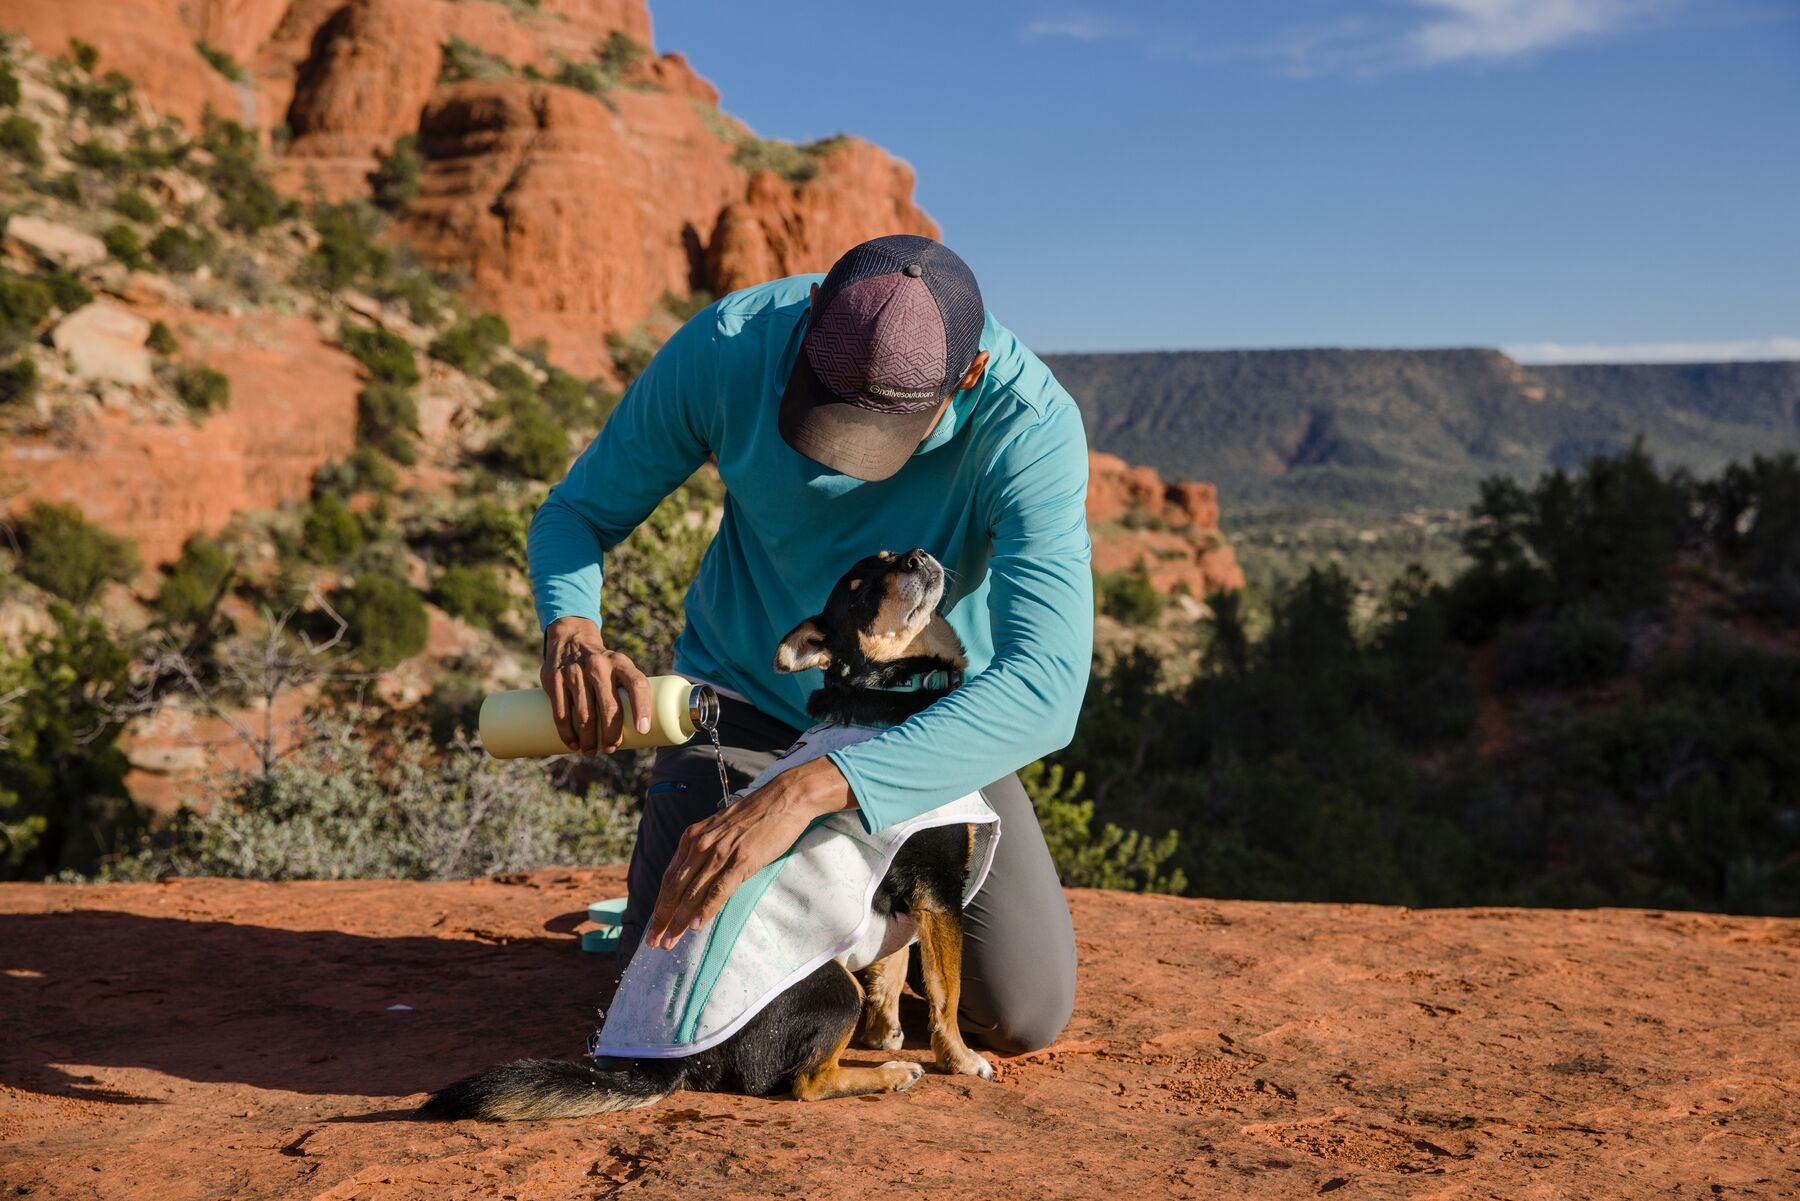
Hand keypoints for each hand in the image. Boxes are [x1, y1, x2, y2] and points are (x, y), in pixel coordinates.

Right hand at [540, 616, 651, 754]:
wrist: (571, 639)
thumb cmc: (604, 665)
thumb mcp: (619, 666)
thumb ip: (628, 691)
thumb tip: (640, 733)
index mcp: (620, 663)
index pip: (637, 685)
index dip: (642, 708)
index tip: (642, 730)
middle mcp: (598, 666)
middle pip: (609, 708)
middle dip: (611, 734)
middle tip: (610, 748)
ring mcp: (575, 672)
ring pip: (584, 714)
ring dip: (588, 739)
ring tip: (590, 751)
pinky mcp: (555, 680)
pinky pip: (561, 712)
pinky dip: (567, 733)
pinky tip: (572, 744)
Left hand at [645, 756, 856, 949]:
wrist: (784, 798)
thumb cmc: (755, 813)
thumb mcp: (719, 828)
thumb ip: (705, 848)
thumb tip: (696, 873)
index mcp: (693, 837)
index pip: (670, 877)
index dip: (660, 904)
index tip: (653, 925)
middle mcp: (700, 845)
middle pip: (674, 888)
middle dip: (661, 918)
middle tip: (652, 942)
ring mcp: (720, 852)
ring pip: (692, 893)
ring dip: (678, 920)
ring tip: (669, 942)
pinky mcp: (742, 860)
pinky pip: (719, 889)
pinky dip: (706, 909)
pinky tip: (696, 925)